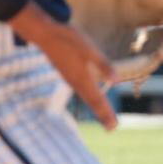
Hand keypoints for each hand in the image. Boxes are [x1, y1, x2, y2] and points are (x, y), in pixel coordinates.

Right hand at [9, 2, 117, 129]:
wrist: (45, 35)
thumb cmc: (68, 40)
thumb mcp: (89, 50)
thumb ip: (103, 65)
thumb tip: (117, 80)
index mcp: (83, 78)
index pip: (97, 100)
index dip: (106, 113)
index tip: (113, 127)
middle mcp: (76, 82)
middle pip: (92, 102)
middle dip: (102, 114)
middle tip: (111, 128)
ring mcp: (70, 78)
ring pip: (86, 96)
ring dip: (96, 106)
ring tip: (104, 115)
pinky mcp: (67, 73)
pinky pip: (81, 90)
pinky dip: (89, 97)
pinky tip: (92, 96)